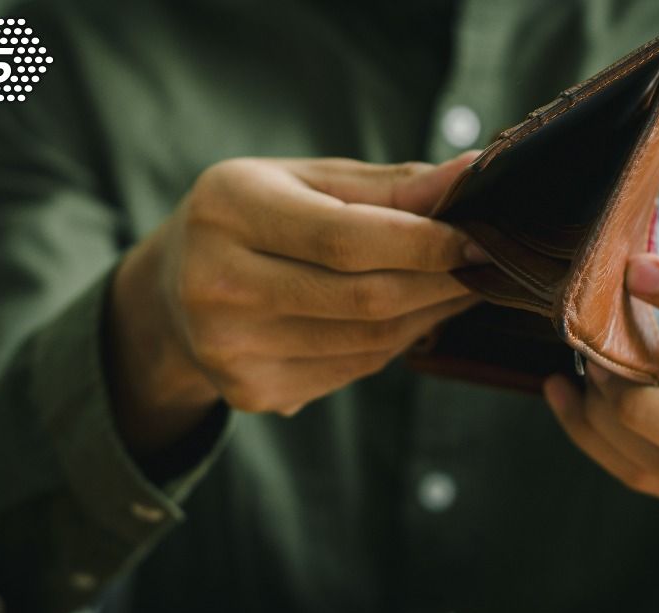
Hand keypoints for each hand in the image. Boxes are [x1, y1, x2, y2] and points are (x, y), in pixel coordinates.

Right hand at [108, 154, 482, 451]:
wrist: (171, 290)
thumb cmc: (254, 218)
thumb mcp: (305, 181)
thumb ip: (388, 185)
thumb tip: (471, 174)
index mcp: (228, 209)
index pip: (345, 237)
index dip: (424, 243)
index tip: (479, 238)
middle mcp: (217, 283)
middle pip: (363, 297)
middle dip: (440, 283)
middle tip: (486, 266)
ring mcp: (230, 348)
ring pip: (367, 342)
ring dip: (428, 316)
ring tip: (458, 287)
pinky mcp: (250, 392)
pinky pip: (352, 371)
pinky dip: (396, 344)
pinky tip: (413, 318)